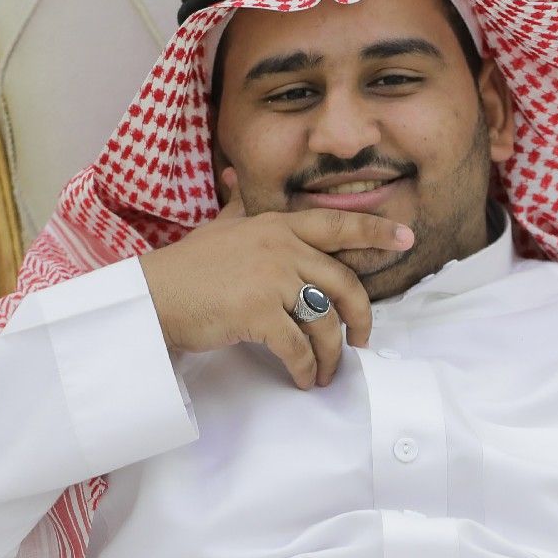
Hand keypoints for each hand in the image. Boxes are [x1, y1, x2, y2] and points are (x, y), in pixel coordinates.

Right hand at [140, 168, 411, 387]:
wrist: (152, 297)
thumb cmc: (185, 268)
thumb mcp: (218, 228)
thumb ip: (238, 207)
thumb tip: (236, 180)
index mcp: (276, 225)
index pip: (337, 224)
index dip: (375, 231)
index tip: (406, 238)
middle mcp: (280, 246)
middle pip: (344, 283)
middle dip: (360, 318)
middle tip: (361, 341)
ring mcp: (271, 278)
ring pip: (324, 321)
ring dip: (330, 354)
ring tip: (324, 372)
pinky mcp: (259, 312)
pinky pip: (298, 346)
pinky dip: (305, 368)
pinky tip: (303, 378)